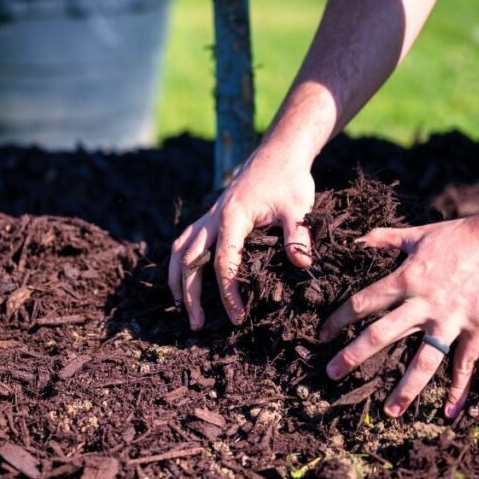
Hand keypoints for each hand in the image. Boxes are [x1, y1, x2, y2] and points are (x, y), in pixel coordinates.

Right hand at [169, 143, 315, 329]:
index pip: (223, 262)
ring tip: (181, 309)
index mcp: (232, 218)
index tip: (237, 317)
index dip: (228, 292)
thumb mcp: (298, 208)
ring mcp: (208, 217)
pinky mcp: (209, 217)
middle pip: (190, 260)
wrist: (278, 154)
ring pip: (180, 251)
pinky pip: (185, 242)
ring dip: (177, 281)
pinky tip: (183, 281)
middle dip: (190, 294)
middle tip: (197, 325)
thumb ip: (299, 236)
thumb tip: (301, 264)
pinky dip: (179, 264)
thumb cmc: (289, 181)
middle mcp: (213, 218)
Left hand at [319, 213, 478, 418]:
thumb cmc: (461, 234)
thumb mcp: (418, 233)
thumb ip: (384, 238)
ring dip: (405, 388)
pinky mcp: (478, 328)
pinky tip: (449, 411)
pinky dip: (458, 389)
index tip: (322, 335)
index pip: (363, 303)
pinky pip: (464, 363)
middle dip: (354, 356)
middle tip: (332, 374)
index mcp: (406, 278)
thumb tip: (356, 239)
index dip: (339, 319)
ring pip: (423, 360)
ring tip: (390, 411)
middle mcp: (424, 303)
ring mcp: (451, 319)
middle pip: (381, 335)